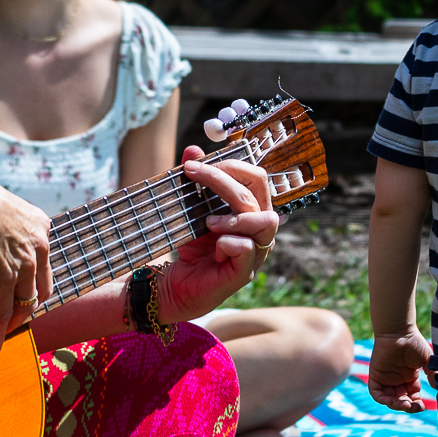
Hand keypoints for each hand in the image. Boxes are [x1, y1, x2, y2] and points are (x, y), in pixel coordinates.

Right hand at [0, 164, 51, 353]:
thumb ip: (4, 223)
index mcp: (39, 226)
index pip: (44, 260)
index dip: (35, 277)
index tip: (25, 285)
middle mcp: (38, 247)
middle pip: (42, 286)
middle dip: (31, 302)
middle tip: (19, 312)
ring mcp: (23, 266)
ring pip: (26, 302)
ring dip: (16, 319)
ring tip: (7, 330)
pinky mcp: (4, 282)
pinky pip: (2, 312)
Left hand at [158, 148, 281, 321]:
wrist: (173, 287)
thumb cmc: (189, 248)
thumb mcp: (190, 211)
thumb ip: (195, 182)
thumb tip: (194, 149)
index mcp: (250, 212)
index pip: (257, 179)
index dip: (232, 165)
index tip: (196, 162)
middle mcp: (258, 231)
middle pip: (258, 194)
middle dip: (225, 179)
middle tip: (194, 174)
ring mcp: (254, 253)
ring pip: (265, 221)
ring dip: (235, 214)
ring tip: (207, 220)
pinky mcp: (242, 274)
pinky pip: (248, 250)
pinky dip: (229, 242)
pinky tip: (212, 245)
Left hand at [367, 327, 431, 411]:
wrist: (399, 331)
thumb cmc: (413, 342)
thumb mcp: (427, 361)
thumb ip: (432, 374)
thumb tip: (437, 387)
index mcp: (409, 377)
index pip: (412, 397)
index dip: (417, 404)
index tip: (423, 406)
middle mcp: (397, 380)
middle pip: (401, 400)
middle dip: (408, 407)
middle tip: (415, 406)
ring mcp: (386, 378)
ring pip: (389, 399)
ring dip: (397, 405)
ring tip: (406, 404)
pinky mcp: (376, 376)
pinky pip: (376, 393)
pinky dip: (383, 400)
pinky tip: (393, 401)